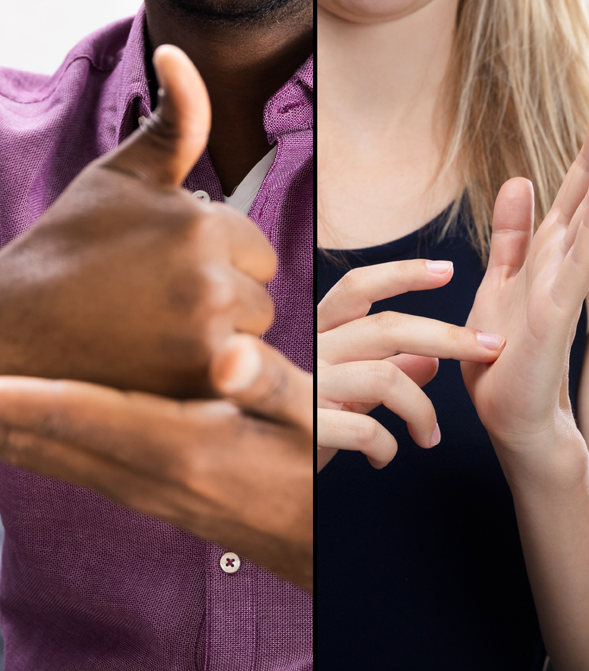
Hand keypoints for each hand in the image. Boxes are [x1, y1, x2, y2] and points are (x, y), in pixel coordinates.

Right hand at [0, 45, 276, 397]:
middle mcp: (211, 283)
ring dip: (216, 344)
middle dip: (219, 304)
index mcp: (201, 227)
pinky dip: (208, 381)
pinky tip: (157, 369)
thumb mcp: (117, 177)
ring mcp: (205, 343)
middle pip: (259, 300)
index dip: (213, 262)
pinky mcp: (192, 391)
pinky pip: (236, 384)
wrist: (6, 333)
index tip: (157, 272)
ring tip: (149, 337)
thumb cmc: (63, 250)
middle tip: (149, 307)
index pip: (256, 251)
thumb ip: (173, 121)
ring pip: (251, 343)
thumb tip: (179, 54)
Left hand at [0, 334, 315, 591]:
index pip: (82, 417)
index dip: (16, 399)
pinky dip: (19, 438)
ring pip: (44, 452)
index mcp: (181, 448)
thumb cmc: (319, 472)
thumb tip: (232, 356)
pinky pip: (61, 461)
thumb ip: (274, 386)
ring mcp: (133, 487)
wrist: (319, 546)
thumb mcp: (314, 425)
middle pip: (43, 438)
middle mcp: (144, 473)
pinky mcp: (133, 489)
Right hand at [315, 259, 502, 469]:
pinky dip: (388, 446)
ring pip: (385, 379)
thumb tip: (432, 361)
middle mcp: (309, 353)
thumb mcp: (344, 394)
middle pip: (386, 328)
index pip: (355, 289)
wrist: (247, 469)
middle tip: (491, 349)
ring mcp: (305, 388)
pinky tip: (384, 457)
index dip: (401, 274)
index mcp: (316, 336)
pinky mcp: (305, 428)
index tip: (447, 269)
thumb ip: (385, 372)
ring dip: (423, 409)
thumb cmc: (296, 425)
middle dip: (449, 336)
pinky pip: (368, 430)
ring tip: (429, 436)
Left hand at [463, 175, 588, 470]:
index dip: (587, 158)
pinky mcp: (556, 311)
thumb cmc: (506, 354)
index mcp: (553, 253)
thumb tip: (516, 180)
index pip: (576, 194)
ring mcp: (567, 285)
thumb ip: (513, 234)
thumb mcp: (503, 280)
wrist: (513, 418)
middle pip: (588, 201)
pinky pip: (579, 266)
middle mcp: (568, 263)